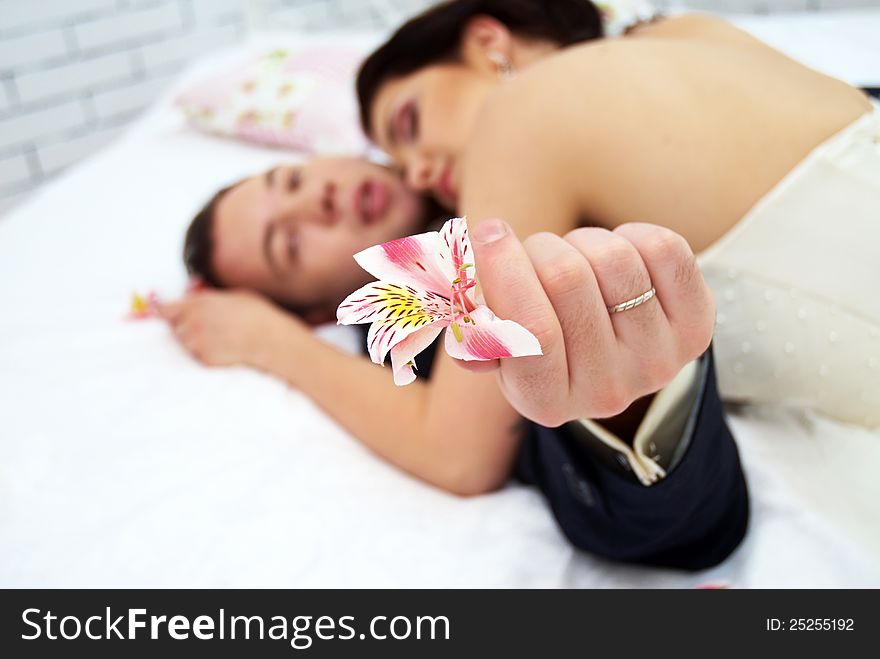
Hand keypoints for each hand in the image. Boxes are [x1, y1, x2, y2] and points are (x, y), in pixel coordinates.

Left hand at [159, 289, 297, 369]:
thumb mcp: (233, 295)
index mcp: (197, 303)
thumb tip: (196, 299)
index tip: (175, 316)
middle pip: (175, 328)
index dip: (171, 313)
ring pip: (186, 344)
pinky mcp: (204, 359)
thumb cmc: (257, 314)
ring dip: (196, 342)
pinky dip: (207, 354)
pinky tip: (225, 349)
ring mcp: (196, 342)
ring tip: (220, 339)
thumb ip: (209, 298)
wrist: (270, 339)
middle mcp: (192, 322)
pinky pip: (199, 356)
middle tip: (208, 328)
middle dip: (186, 328)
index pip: (165, 310)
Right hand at [468, 220, 714, 426]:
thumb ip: (468, 322)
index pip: (528, 331)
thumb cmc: (542, 340)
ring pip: (614, 259)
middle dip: (540, 247)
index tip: (490, 231)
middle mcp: (606, 392)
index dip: (504, 271)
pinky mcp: (696, 326)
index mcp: (545, 401)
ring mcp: (657, 361)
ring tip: (576, 258)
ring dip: (583, 241)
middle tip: (534, 250)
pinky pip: (664, 250)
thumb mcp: (496, 343)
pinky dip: (633, 235)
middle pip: (566, 280)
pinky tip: (620, 254)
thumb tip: (460, 301)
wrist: (612, 358)